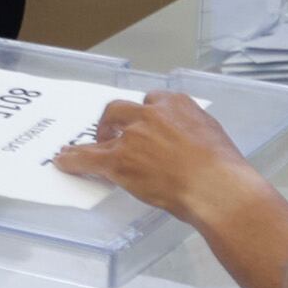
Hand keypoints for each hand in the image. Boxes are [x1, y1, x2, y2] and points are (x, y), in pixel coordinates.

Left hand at [55, 89, 257, 220]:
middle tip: (112, 134)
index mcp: (177, 104)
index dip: (144, 115)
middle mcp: (152, 114)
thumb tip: (188, 141)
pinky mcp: (119, 160)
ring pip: (104, 131)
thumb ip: (193, 131)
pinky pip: (89, 157)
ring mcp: (133, 136)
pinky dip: (74, 159)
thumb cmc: (223, 169)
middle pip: (122, 109)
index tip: (143, 123)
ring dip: (96, 139)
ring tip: (89, 149)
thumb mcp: (212, 135)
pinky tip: (64, 161)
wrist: (216, 187)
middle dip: (115, 121)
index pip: (153, 101)